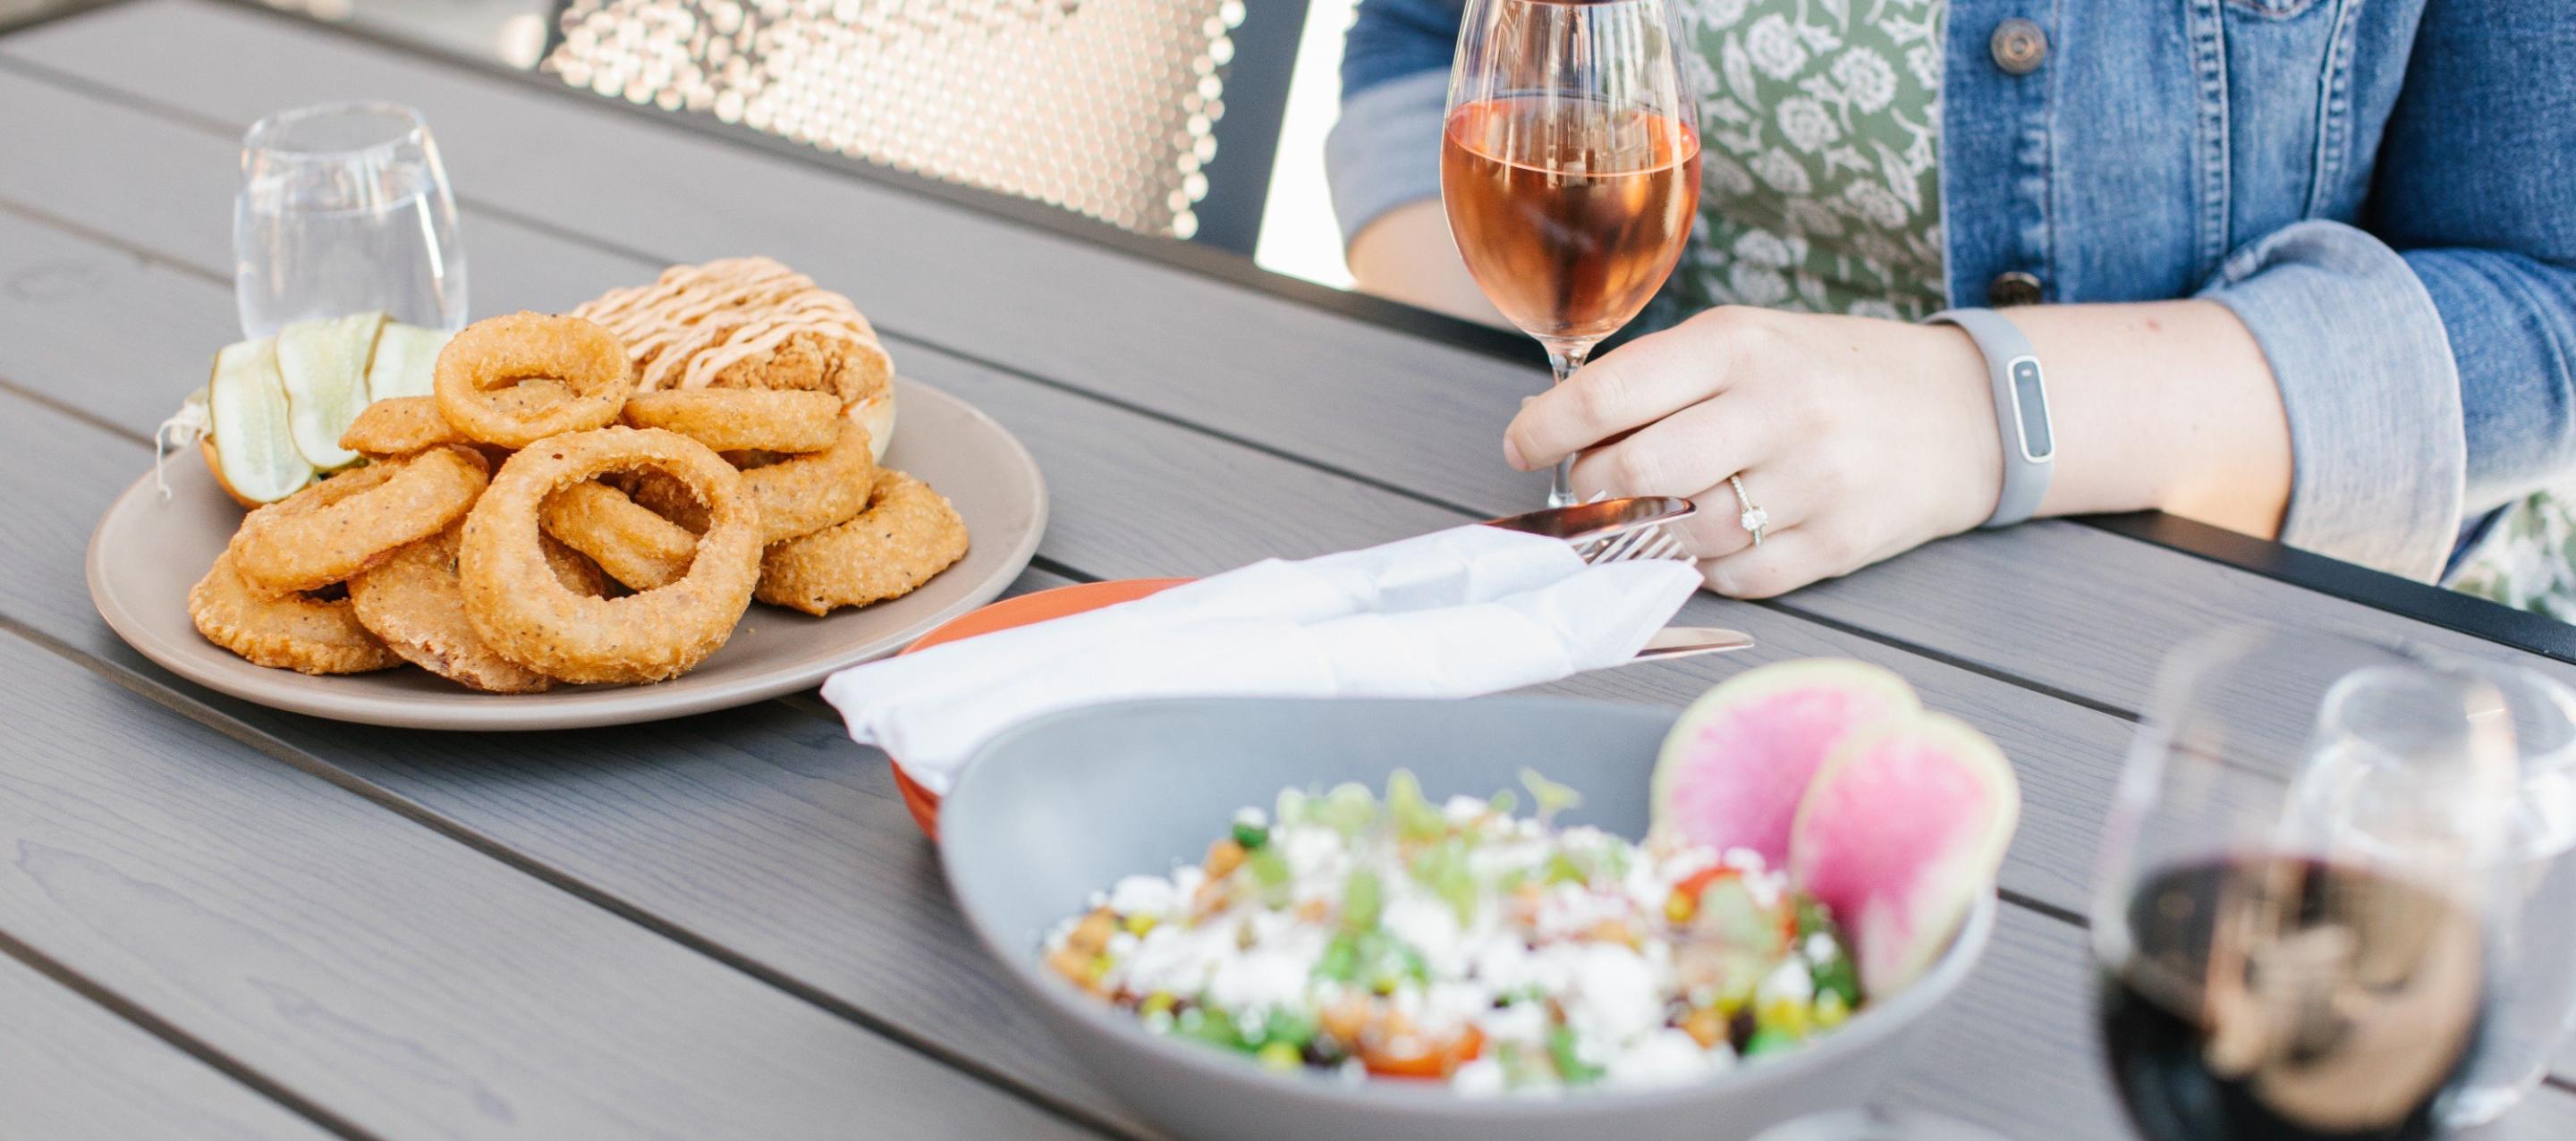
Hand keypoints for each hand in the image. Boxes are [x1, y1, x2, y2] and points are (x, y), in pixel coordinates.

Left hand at [1504, 307, 2002, 596]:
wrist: (1964, 411)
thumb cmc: (1830, 373)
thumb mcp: (1749, 345)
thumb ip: (1659, 380)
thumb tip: (1551, 424)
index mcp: (1740, 345)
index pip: (1611, 393)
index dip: (1546, 429)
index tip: (1520, 445)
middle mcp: (1775, 409)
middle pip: (1635, 472)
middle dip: (1591, 489)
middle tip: (1589, 487)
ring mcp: (1811, 482)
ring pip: (1681, 534)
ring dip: (1649, 533)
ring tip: (1658, 510)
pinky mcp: (1837, 543)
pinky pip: (1734, 577)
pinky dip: (1707, 567)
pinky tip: (1715, 537)